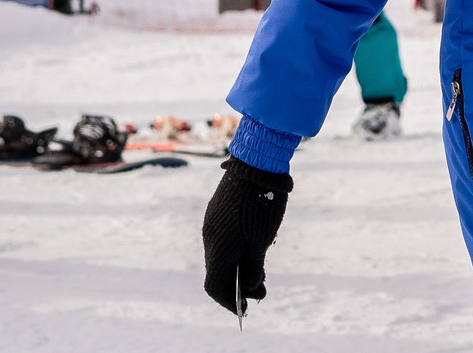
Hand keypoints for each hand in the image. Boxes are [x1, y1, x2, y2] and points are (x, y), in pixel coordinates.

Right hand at [202, 157, 292, 315]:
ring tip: (261, 271)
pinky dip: (236, 251)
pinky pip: (223, 240)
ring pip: (220, 255)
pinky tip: (253, 249)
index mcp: (218, 248)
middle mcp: (209, 238)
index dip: (229, 301)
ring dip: (238, 267)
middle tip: (262, 290)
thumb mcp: (262, 240)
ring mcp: (211, 223)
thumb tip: (249, 286)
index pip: (215, 286)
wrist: (256, 163)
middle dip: (238, 285)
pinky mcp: (217, 212)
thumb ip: (254, 267)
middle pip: (218, 271)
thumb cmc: (262, 204)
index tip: (245, 308)